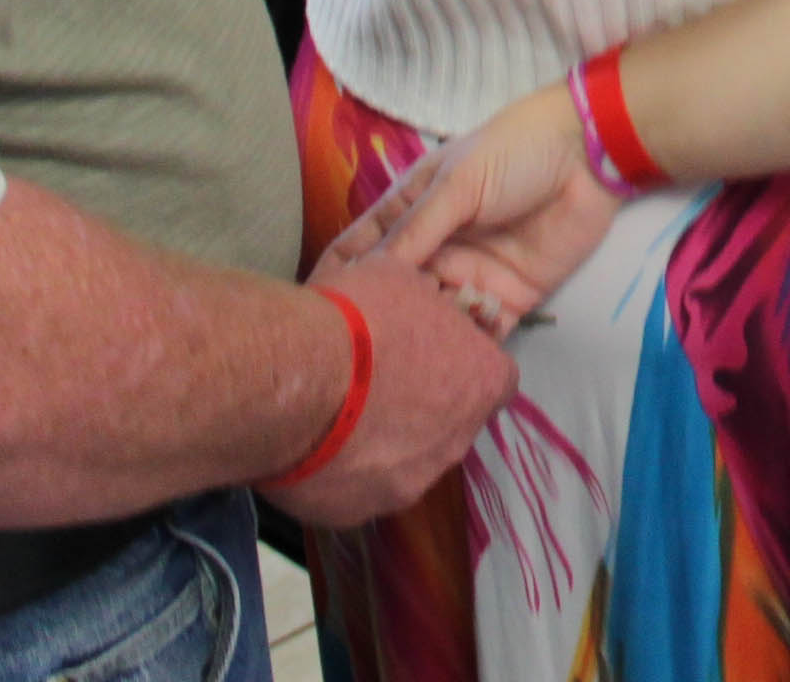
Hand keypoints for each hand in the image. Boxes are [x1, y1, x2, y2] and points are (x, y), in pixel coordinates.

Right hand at [270, 260, 513, 528]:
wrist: (293, 380)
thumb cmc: (356, 320)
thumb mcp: (398, 277)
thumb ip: (420, 297)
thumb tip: (415, 292)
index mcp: (481, 382)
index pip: (496, 379)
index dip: (464, 363)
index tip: (432, 352)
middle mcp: (455, 443)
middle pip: (451, 424)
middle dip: (422, 407)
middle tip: (377, 382)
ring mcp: (408, 485)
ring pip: (405, 463)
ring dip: (382, 443)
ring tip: (337, 416)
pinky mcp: (357, 513)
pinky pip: (357, 490)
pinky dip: (341, 472)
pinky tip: (313, 445)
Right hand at [344, 85, 628, 328]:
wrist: (589, 156)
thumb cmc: (515, 151)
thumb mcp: (457, 184)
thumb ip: (415, 231)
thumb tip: (369, 278)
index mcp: (410, 214)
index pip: (360, 251)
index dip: (337, 280)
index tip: (315, 317)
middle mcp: (434, 251)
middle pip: (396, 296)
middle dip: (384, 321)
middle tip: (368, 351)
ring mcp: (470, 277)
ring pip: (434, 321)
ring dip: (427, 337)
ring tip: (422, 351)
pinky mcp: (509, 300)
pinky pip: (481, 335)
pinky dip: (470, 347)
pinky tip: (463, 356)